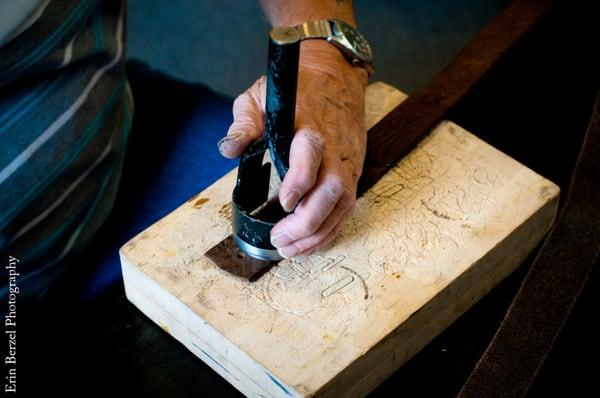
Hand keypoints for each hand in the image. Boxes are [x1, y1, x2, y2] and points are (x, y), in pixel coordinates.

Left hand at [218, 40, 367, 257]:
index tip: (283, 203)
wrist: (337, 76)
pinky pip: (347, 207)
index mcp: (309, 126)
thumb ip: (244, 122)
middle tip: (279, 239)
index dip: (300, 181)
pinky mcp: (353, 172)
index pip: (311, 155)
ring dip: (318, 233)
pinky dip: (330, 230)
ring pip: (342, 204)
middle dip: (307, 221)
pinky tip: (310, 242)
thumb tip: (229, 149)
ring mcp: (347, 162)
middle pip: (331, 190)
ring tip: (291, 250)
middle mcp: (334, 148)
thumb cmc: (297, 88)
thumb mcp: (259, 95)